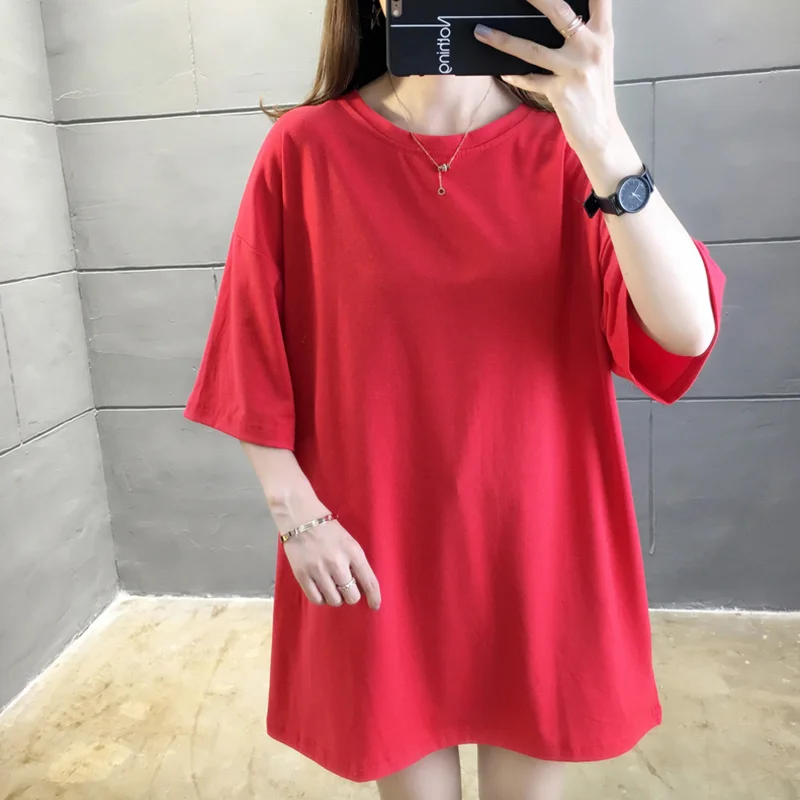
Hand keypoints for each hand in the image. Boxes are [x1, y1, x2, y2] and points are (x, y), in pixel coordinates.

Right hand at [282, 519, 381, 610]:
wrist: (300, 518)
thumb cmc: (328, 529)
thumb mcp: (349, 542)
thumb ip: (356, 562)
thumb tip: (361, 587)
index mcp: (353, 552)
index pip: (369, 582)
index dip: (374, 597)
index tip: (374, 605)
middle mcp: (337, 563)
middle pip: (352, 596)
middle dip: (351, 596)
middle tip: (346, 590)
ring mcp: (319, 570)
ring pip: (334, 600)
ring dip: (336, 598)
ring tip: (332, 588)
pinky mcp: (302, 575)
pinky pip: (316, 599)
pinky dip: (321, 599)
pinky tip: (321, 591)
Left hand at [474, 0, 620, 158]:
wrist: (601, 132)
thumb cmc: (596, 94)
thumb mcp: (598, 57)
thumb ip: (584, 35)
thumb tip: (559, 16)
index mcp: (603, 34)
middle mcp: (591, 47)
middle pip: (559, 11)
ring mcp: (575, 69)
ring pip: (533, 48)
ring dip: (503, 40)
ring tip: (483, 32)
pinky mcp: (560, 92)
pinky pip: (530, 79)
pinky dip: (515, 76)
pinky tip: (503, 71)